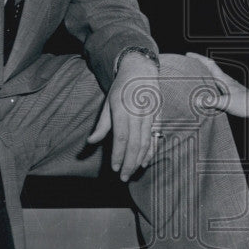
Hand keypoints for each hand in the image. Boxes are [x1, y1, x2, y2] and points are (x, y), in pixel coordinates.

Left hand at [87, 52, 160, 181]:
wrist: (141, 71)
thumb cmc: (121, 88)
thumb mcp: (108, 103)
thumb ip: (102, 125)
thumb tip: (91, 142)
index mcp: (122, 109)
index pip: (121, 137)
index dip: (118, 155)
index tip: (114, 168)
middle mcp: (137, 113)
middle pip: (134, 143)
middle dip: (129, 162)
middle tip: (124, 177)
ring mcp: (149, 115)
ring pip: (146, 142)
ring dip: (139, 160)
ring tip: (132, 172)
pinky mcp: (157, 116)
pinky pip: (155, 137)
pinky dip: (151, 151)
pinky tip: (145, 162)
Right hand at [186, 52, 248, 119]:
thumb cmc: (245, 103)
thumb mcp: (227, 102)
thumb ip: (212, 101)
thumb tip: (197, 100)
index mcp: (223, 79)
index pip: (209, 64)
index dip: (199, 58)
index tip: (188, 55)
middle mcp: (224, 81)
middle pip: (209, 70)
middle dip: (197, 67)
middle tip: (185, 66)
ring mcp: (226, 87)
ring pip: (211, 79)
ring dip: (202, 77)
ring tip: (190, 79)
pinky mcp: (228, 95)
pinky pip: (214, 88)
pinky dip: (206, 88)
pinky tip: (203, 94)